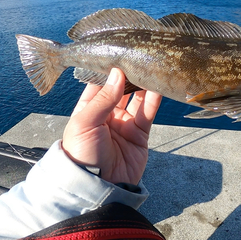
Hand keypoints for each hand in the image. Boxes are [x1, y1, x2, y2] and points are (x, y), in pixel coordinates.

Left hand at [62, 68, 161, 184]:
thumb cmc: (82, 155)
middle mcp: (107, 114)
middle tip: (138, 57)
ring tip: (150, 67)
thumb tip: (117, 73)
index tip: (118, 52)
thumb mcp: (84, 123)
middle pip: (120, 89)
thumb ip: (102, 99)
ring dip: (143, 84)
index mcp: (88, 110)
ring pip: (136, 98)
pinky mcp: (140, 134)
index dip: (108, 69)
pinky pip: (147, 113)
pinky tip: (158, 85)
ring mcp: (124, 124)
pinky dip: (153, 99)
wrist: (98, 188)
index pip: (99, 84)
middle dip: (128, 74)